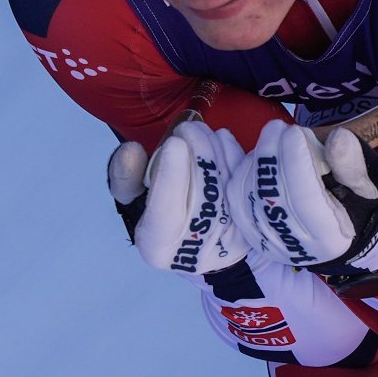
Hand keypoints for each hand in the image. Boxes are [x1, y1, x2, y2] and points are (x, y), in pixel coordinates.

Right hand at [107, 120, 250, 276]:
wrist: (201, 242)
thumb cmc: (161, 214)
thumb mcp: (133, 200)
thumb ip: (126, 177)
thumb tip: (131, 150)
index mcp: (158, 246)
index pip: (166, 213)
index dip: (171, 177)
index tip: (173, 144)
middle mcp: (194, 248)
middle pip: (203, 195)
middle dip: (198, 153)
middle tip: (187, 128)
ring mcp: (229, 238)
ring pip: (228, 186)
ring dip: (216, 149)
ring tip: (200, 130)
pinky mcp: (252, 223)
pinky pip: (246, 183)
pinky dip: (234, 155)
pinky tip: (220, 139)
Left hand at [233, 120, 377, 280]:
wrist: (333, 232)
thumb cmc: (353, 204)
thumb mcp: (366, 186)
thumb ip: (351, 165)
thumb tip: (338, 138)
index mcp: (327, 239)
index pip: (304, 199)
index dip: (296, 163)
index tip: (295, 132)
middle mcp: (292, 246)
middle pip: (271, 197)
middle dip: (271, 156)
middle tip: (279, 126)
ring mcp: (265, 240)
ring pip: (247, 197)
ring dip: (255, 160)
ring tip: (272, 136)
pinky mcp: (247, 230)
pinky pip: (232, 197)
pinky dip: (235, 168)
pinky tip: (242, 146)